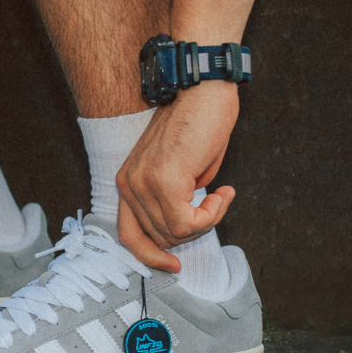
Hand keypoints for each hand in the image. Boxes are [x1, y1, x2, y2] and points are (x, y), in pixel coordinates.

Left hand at [116, 82, 238, 272]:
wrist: (203, 88)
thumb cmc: (198, 124)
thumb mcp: (181, 172)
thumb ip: (174, 201)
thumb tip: (183, 228)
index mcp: (127, 183)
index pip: (128, 235)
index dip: (149, 256)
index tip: (173, 264)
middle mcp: (128, 185)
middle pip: (158, 238)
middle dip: (194, 231)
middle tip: (216, 205)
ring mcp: (143, 183)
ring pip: (176, 233)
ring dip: (208, 221)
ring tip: (222, 195)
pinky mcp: (164, 180)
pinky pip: (188, 222)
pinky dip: (213, 214)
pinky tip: (224, 192)